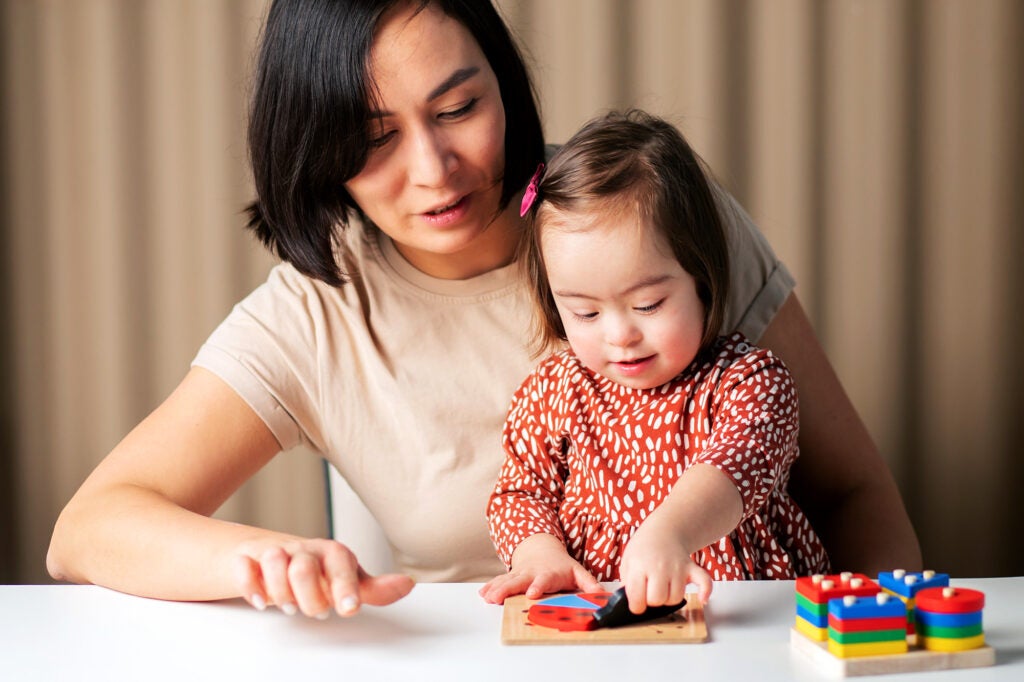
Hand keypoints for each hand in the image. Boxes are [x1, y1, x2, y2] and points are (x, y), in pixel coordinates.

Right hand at [233, 538, 414, 617]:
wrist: (275, 554)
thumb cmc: (317, 571)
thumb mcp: (347, 580)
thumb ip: (375, 588)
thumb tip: (407, 584)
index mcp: (332, 554)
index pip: (341, 566)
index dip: (345, 588)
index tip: (348, 609)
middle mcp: (305, 550)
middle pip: (303, 568)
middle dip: (307, 596)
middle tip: (312, 610)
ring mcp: (276, 552)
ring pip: (274, 561)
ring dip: (279, 590)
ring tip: (286, 605)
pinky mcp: (249, 558)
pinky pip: (244, 566)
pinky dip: (249, 583)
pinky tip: (259, 600)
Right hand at [478, 533, 601, 603]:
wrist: (542, 550)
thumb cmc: (561, 566)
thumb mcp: (577, 572)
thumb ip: (589, 584)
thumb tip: (601, 596)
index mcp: (548, 574)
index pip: (543, 580)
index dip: (537, 586)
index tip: (531, 594)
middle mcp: (531, 574)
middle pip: (518, 581)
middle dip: (508, 589)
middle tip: (498, 598)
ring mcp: (519, 574)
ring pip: (506, 581)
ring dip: (496, 589)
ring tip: (488, 598)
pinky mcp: (511, 576)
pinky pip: (499, 581)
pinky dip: (491, 587)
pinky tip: (483, 594)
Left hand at [619, 518, 711, 613]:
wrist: (663, 531)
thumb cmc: (644, 549)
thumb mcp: (627, 563)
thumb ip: (628, 584)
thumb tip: (632, 603)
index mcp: (639, 566)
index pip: (637, 597)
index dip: (636, 606)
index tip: (636, 604)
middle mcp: (659, 567)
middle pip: (657, 600)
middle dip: (652, 601)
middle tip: (649, 592)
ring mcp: (677, 567)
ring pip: (676, 598)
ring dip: (669, 598)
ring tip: (664, 588)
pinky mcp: (691, 568)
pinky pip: (704, 582)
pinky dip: (705, 591)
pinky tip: (702, 599)